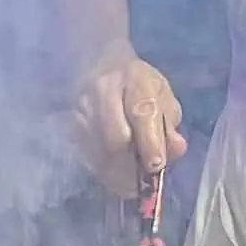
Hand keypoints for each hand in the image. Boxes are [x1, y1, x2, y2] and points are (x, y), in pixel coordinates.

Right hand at [72, 54, 187, 196]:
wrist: (100, 66)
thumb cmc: (139, 86)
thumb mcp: (163, 98)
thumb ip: (169, 125)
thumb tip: (176, 149)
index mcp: (135, 80)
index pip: (142, 114)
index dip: (150, 144)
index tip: (155, 166)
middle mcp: (104, 91)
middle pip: (116, 138)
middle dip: (132, 163)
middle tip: (143, 177)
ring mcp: (82, 107)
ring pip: (100, 151)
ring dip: (118, 172)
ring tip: (131, 179)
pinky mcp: (70, 123)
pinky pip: (86, 156)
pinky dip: (103, 170)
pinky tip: (114, 172)